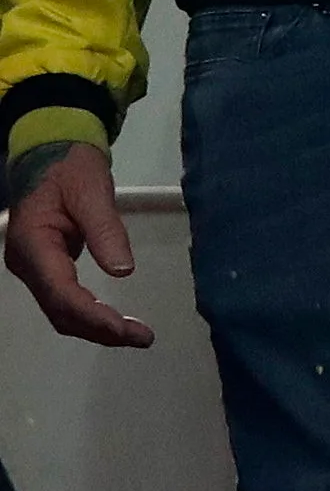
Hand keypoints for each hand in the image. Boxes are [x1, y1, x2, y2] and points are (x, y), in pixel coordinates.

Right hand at [6, 144, 150, 348]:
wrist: (51, 152)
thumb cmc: (70, 167)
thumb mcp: (92, 190)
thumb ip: (105, 230)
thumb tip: (122, 271)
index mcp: (33, 244)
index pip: (61, 292)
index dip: (93, 315)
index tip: (125, 330)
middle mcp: (26, 262)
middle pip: (60, 310)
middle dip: (99, 329)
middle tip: (142, 339)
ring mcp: (33, 267)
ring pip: (60, 310)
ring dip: (95, 327)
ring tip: (136, 336)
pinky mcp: (45, 266)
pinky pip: (64, 298)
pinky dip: (89, 313)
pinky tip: (115, 320)